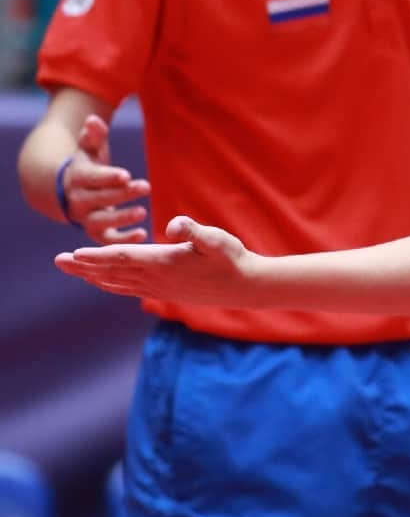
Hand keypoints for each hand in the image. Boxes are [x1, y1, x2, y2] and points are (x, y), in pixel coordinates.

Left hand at [55, 215, 254, 304]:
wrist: (245, 286)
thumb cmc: (232, 257)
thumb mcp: (216, 238)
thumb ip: (194, 230)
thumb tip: (174, 225)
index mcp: (165, 262)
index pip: (123, 258)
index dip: (97, 255)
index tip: (74, 253)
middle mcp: (156, 279)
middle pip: (112, 272)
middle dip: (84, 266)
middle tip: (58, 260)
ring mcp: (159, 287)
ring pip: (117, 281)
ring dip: (92, 275)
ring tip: (73, 269)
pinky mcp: (164, 291)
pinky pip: (129, 288)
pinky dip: (110, 283)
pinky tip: (102, 281)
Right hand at [63, 115, 150, 241]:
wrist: (71, 191)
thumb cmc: (87, 165)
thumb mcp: (88, 149)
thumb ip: (92, 135)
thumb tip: (93, 119)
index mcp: (77, 178)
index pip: (91, 178)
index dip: (108, 177)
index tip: (126, 174)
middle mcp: (78, 201)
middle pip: (98, 199)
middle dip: (122, 194)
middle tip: (146, 186)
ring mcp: (85, 219)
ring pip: (99, 223)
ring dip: (121, 219)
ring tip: (143, 212)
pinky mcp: (95, 232)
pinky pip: (106, 240)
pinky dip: (123, 240)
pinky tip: (143, 234)